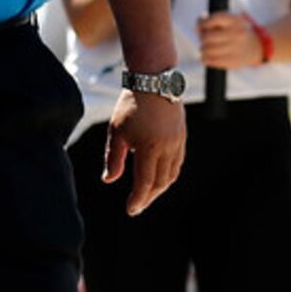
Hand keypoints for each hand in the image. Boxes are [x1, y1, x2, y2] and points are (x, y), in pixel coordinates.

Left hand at [102, 88, 185, 215]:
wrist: (154, 81)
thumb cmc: (131, 105)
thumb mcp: (116, 131)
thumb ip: (113, 158)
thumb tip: (109, 180)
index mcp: (149, 147)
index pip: (145, 182)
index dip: (138, 199)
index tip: (131, 210)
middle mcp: (167, 147)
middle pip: (160, 182)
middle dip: (148, 197)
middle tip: (137, 206)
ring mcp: (177, 142)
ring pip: (172, 174)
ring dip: (159, 188)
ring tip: (147, 195)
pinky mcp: (182, 137)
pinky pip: (178, 163)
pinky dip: (169, 175)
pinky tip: (159, 178)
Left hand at [197, 10, 266, 68]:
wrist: (257, 46)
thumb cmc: (239, 32)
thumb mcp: (231, 21)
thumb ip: (213, 20)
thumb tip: (197, 27)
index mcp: (236, 21)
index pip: (215, 19)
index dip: (203, 23)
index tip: (201, 26)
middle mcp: (237, 34)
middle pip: (208, 36)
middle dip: (202, 38)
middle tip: (203, 39)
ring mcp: (235, 49)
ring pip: (208, 50)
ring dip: (203, 49)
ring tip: (205, 48)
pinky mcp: (233, 61)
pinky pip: (212, 61)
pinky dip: (205, 59)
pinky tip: (206, 57)